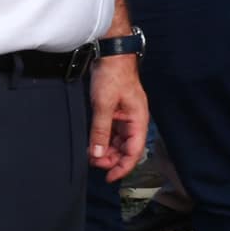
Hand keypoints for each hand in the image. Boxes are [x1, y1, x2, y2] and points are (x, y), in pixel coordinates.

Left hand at [88, 56, 148, 182]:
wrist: (111, 53)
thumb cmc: (113, 75)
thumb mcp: (104, 104)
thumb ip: (101, 131)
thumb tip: (97, 155)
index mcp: (138, 119)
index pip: (134, 151)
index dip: (123, 167)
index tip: (109, 177)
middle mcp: (134, 120)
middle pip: (127, 149)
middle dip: (112, 159)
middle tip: (94, 164)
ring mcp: (125, 116)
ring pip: (118, 142)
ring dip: (106, 151)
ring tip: (91, 155)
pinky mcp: (116, 111)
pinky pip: (111, 132)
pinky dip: (103, 140)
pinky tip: (92, 144)